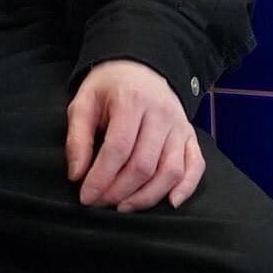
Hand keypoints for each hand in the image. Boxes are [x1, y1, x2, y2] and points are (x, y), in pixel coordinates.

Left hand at [65, 60, 205, 212]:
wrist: (140, 66)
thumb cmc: (109, 87)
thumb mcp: (83, 102)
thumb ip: (77, 137)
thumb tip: (77, 175)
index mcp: (131, 100)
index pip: (118, 148)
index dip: (101, 178)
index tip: (86, 197)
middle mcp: (161, 113)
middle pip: (144, 164)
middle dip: (119, 191)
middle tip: (100, 203)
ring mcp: (179, 124)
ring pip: (170, 171)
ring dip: (147, 196)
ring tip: (123, 207)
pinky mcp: (190, 134)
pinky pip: (195, 165)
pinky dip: (186, 187)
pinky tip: (170, 202)